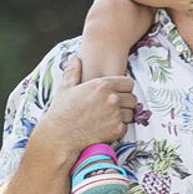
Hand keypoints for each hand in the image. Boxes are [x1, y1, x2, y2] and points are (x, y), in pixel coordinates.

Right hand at [33, 48, 135, 163]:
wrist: (59, 136)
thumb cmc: (61, 112)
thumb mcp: (66, 88)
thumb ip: (73, 71)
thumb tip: (74, 57)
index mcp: (102, 85)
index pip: (129, 83)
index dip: (123, 89)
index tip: (116, 93)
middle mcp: (112, 98)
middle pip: (132, 98)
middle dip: (125, 102)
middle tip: (113, 107)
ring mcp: (115, 115)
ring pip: (131, 113)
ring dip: (123, 115)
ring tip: (110, 117)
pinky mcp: (116, 129)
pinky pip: (125, 127)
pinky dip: (118, 128)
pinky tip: (106, 128)